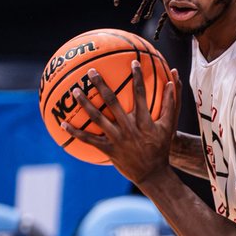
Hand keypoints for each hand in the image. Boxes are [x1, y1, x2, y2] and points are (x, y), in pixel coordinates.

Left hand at [65, 63, 181, 187]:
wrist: (153, 174)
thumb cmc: (161, 147)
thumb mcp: (169, 125)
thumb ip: (170, 102)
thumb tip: (173, 78)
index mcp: (144, 120)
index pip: (141, 94)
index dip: (137, 77)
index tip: (132, 62)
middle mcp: (129, 128)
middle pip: (112, 102)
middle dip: (101, 85)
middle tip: (91, 71)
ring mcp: (117, 139)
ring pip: (97, 118)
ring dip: (85, 104)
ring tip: (75, 90)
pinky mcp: (108, 150)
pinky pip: (89, 139)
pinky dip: (75, 132)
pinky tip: (63, 124)